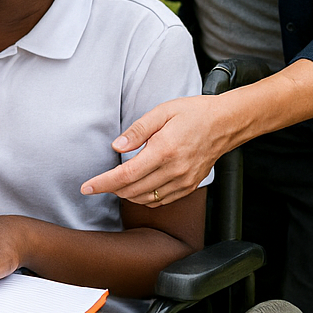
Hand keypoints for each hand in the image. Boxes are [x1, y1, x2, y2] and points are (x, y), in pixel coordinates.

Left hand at [80, 95, 231, 206]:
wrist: (226, 123)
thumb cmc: (193, 113)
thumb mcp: (162, 112)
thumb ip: (137, 130)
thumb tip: (116, 146)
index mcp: (164, 150)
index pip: (126, 175)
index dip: (103, 183)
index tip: (86, 187)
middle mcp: (174, 170)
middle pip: (133, 190)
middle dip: (110, 189)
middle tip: (97, 183)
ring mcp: (184, 181)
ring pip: (147, 199)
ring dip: (126, 195)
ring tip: (114, 184)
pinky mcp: (190, 186)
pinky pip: (162, 200)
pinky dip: (145, 198)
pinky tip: (137, 188)